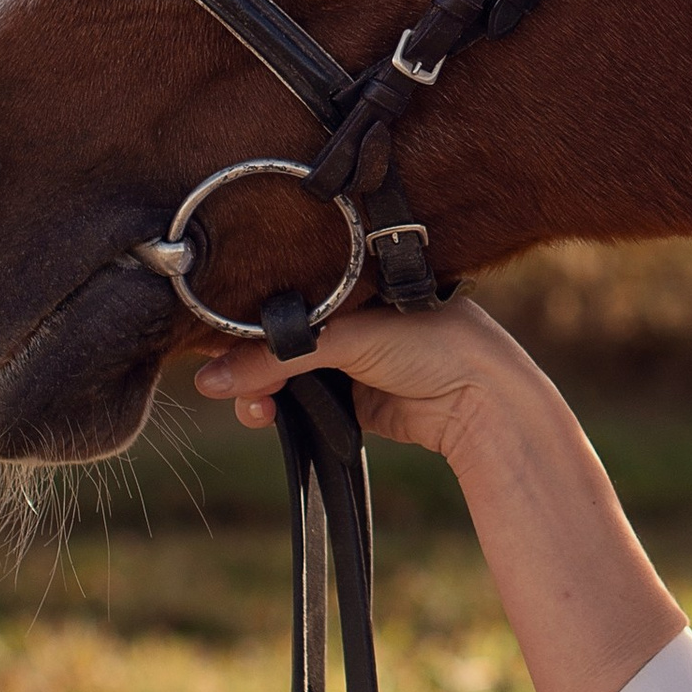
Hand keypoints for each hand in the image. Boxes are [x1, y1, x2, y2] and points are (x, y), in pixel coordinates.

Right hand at [192, 293, 543, 479]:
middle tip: (223, 379)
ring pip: (284, 371)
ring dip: (258, 388)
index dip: (245, 311)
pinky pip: (300, 401)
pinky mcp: (353, 398)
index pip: (284, 289)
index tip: (209, 333)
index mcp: (354, 276)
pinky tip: (264, 415)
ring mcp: (352, 357)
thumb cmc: (434, 345)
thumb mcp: (350, 338)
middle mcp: (350, 313)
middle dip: (247, 358)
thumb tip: (209, 380)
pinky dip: (279, 409)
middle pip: (278, 333)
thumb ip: (278, 356)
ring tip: (252, 407)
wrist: (482, 404)